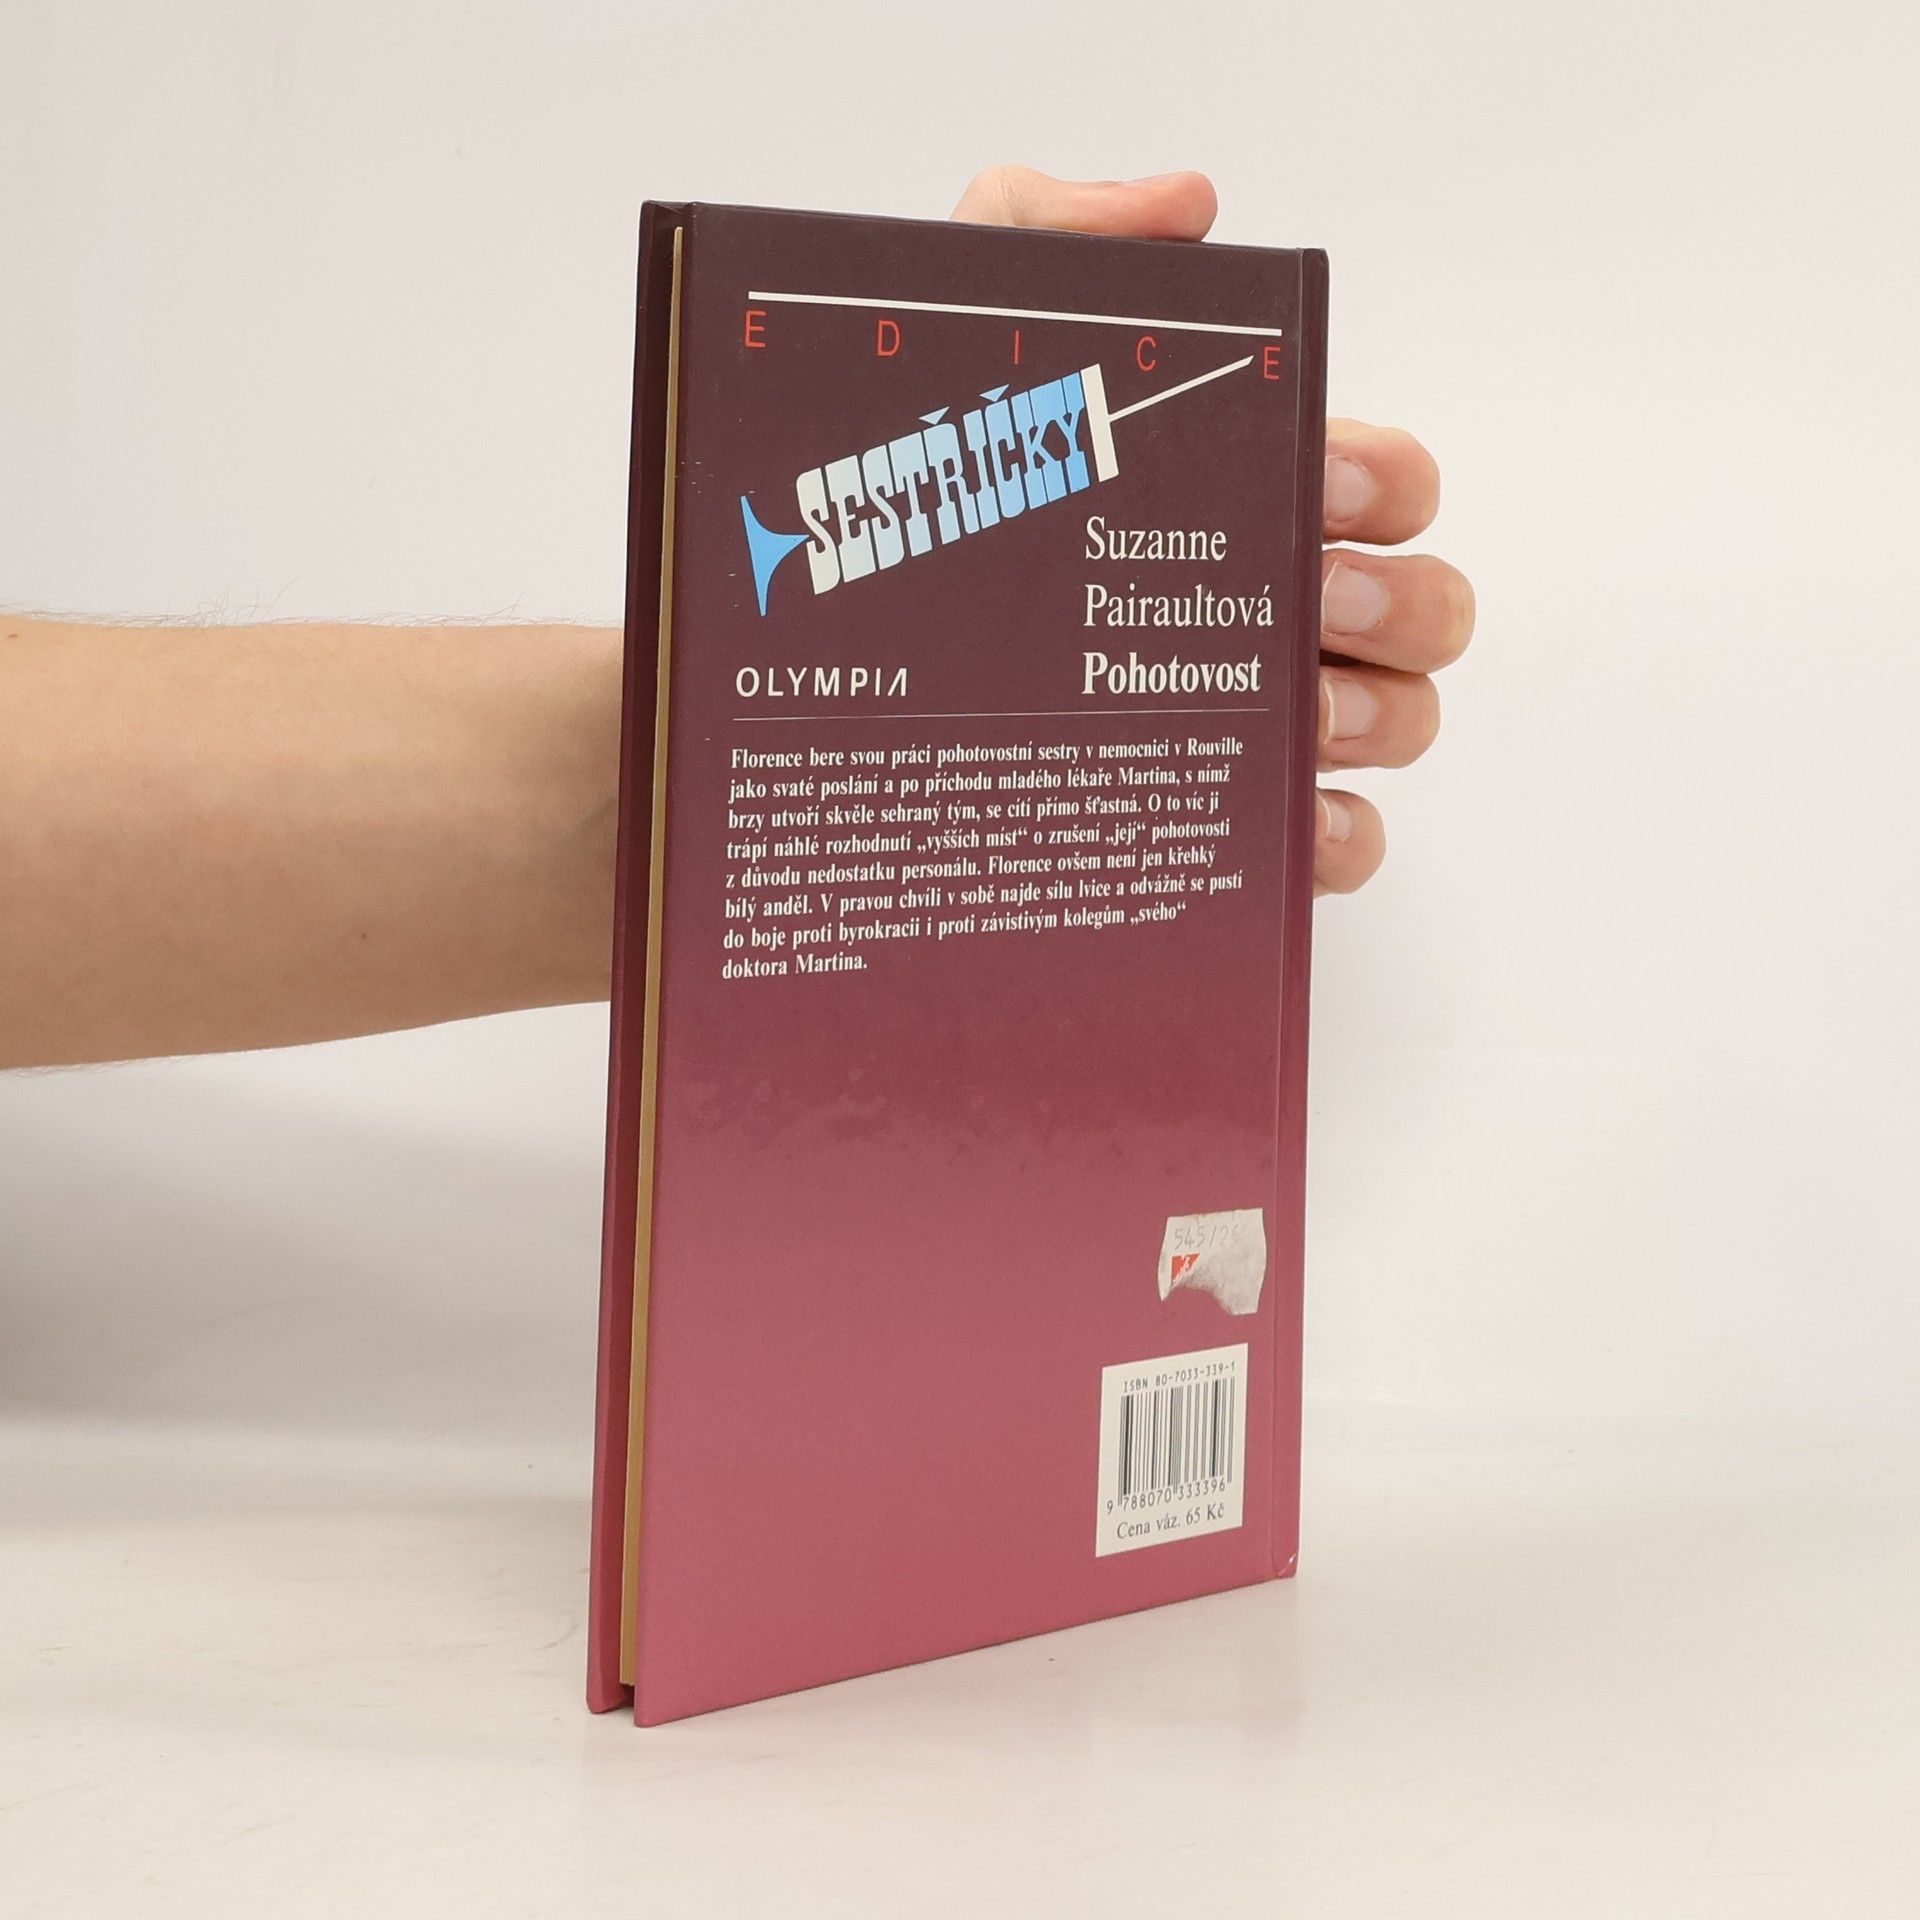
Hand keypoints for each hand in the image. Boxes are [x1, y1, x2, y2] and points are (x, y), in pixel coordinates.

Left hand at [952, 166, 1473, 895]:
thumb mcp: (950, 334)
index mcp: (1227, 502)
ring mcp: (1241, 729)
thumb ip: (1051, 231)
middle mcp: (1254, 614)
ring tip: (1289, 707)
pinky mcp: (1207, 833)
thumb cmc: (886, 494)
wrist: (787, 641)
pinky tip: (1282, 821)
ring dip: (1377, 713)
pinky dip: (1336, 838)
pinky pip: (1330, 846)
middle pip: (1419, 608)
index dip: (1382, 481)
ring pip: (1398, 722)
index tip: (1316, 482)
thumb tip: (1190, 206)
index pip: (1378, 484)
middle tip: (1311, 600)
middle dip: (1399, 599)